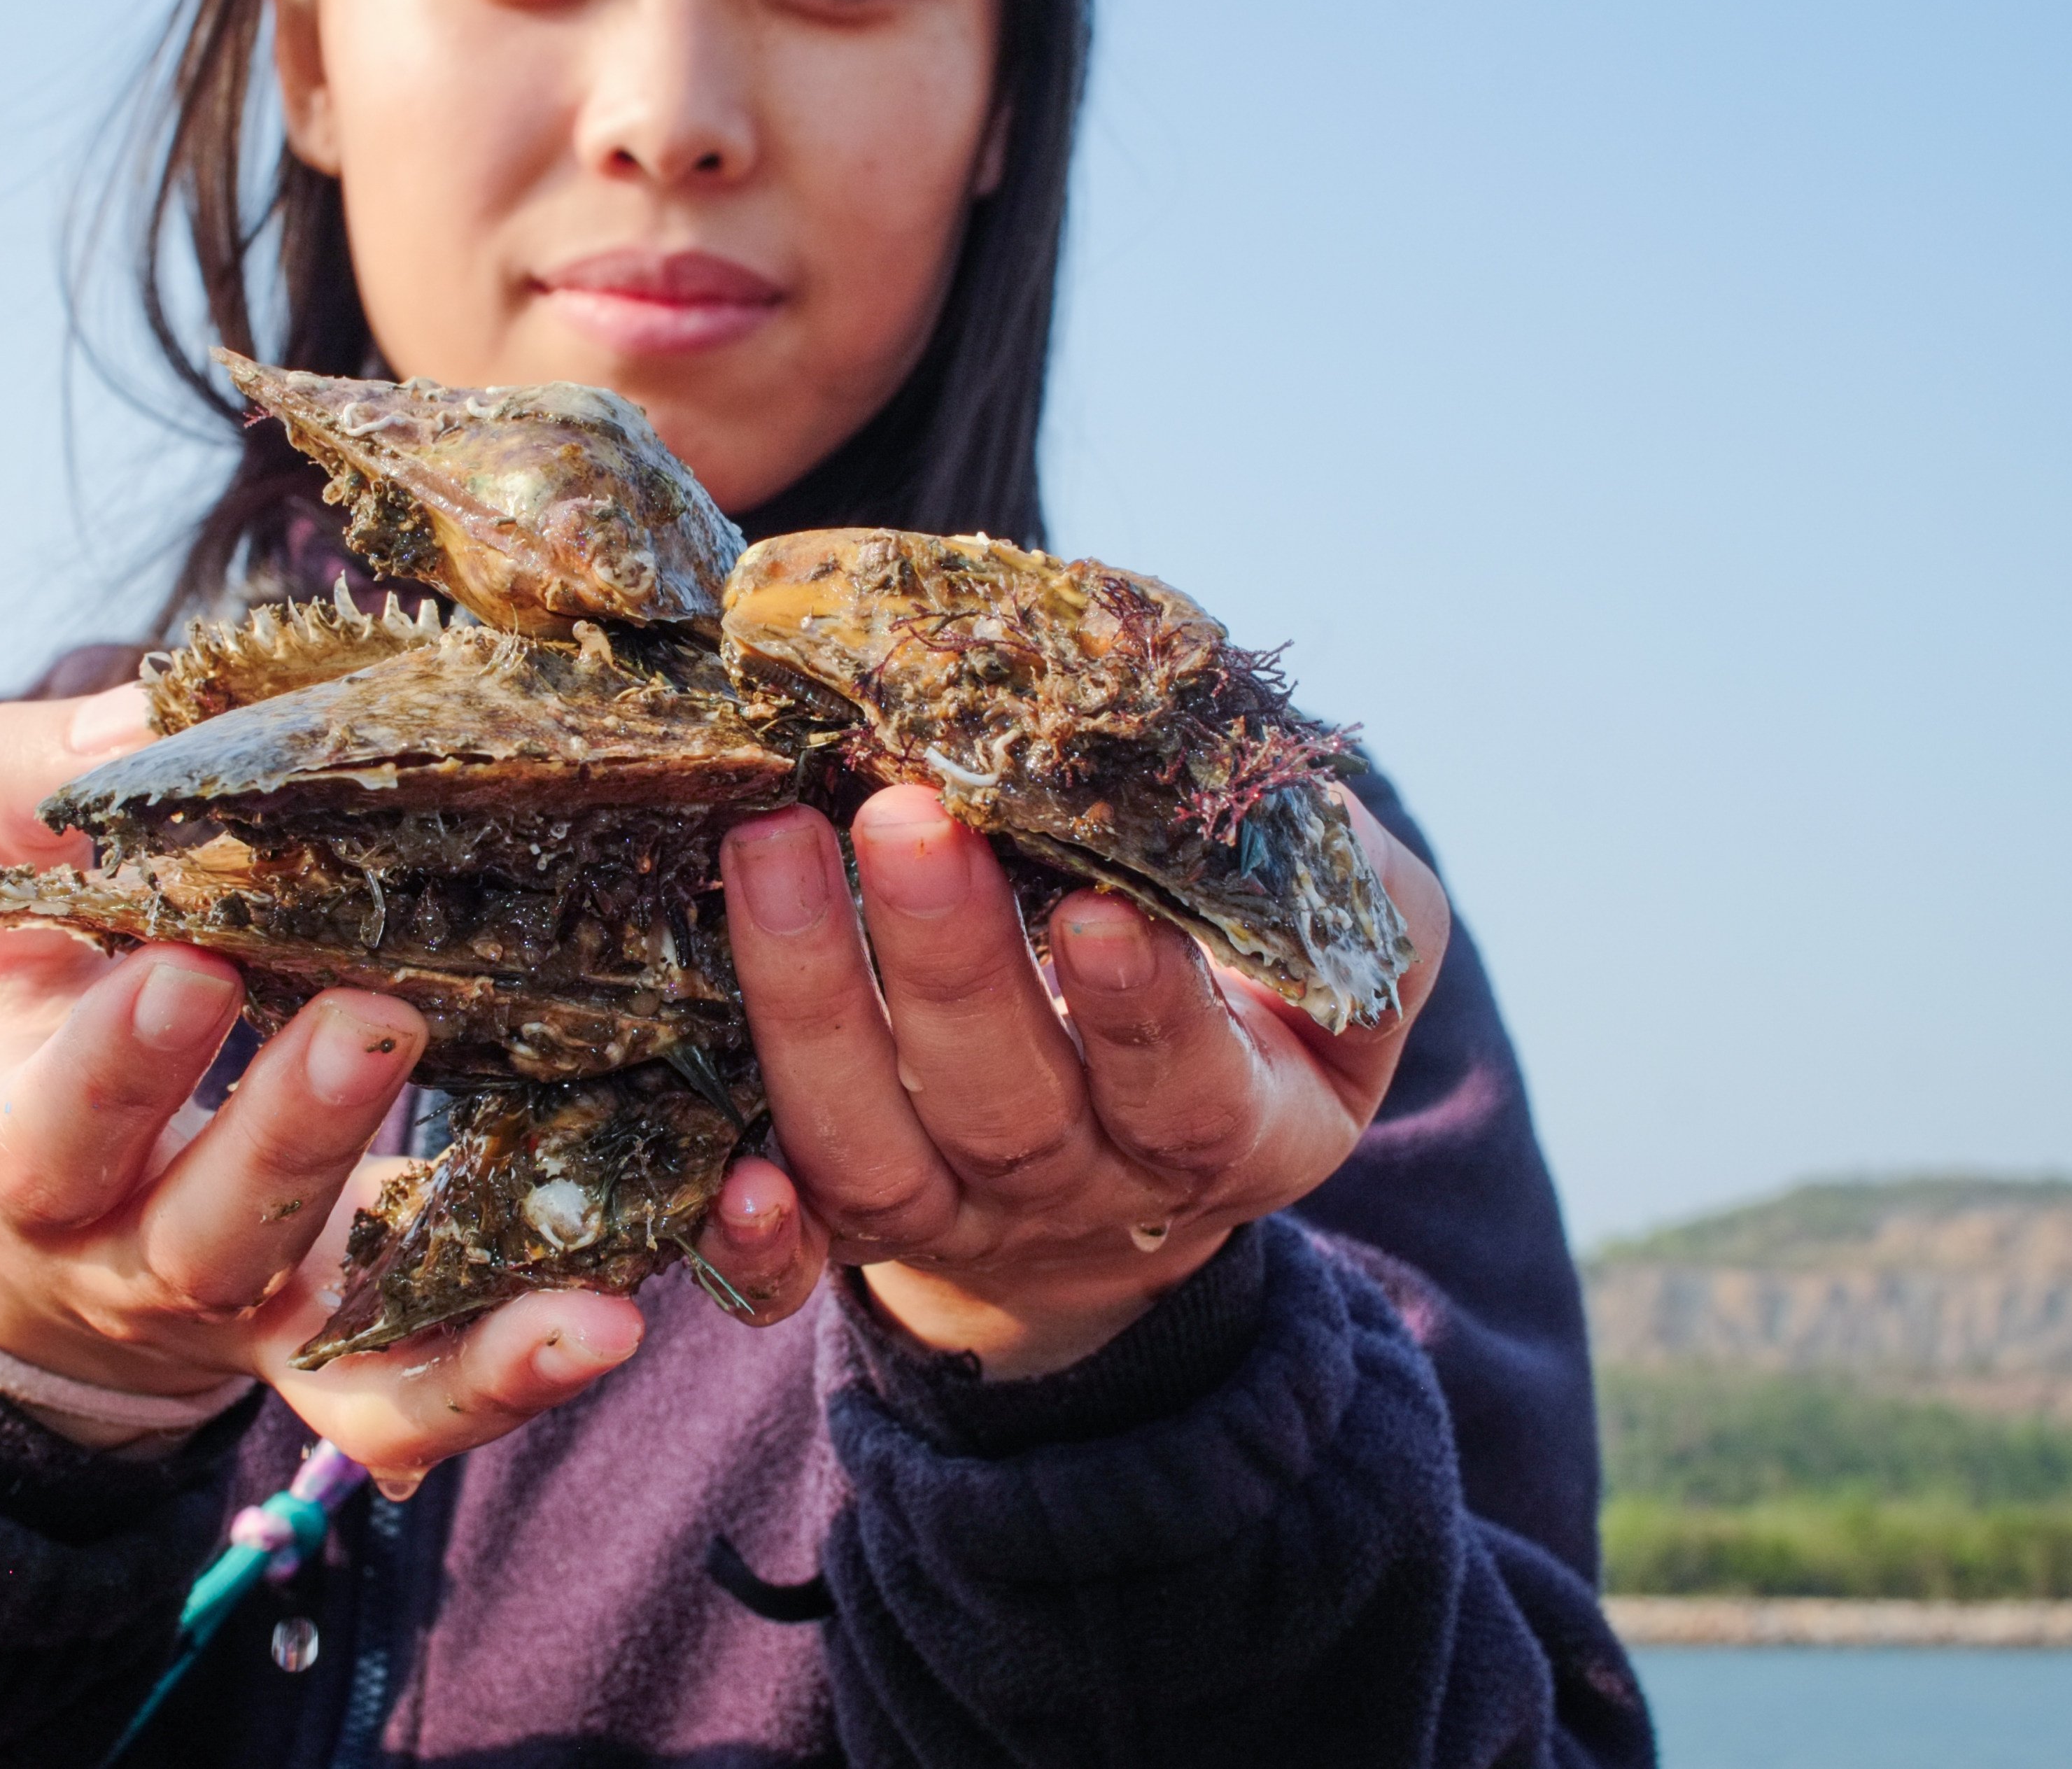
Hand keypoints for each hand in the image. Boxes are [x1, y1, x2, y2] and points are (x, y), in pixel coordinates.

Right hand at [0, 685, 648, 1493]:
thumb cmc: (42, 1011)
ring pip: (340, 1347)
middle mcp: (140, 1258)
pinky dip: (509, 1380)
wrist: (43, 1227)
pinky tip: (610, 1327)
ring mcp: (257, 1321)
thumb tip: (148, 720)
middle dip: (292, 1130)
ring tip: (577, 1276)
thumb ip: (37, 794)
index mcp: (27, 1141)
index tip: (188, 961)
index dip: (119, 1055)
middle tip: (378, 1020)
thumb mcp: (4, 899)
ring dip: (454, 1309)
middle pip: (213, 1229)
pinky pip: (419, 1404)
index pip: (58, 1115)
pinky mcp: (347, 1362)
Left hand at [701, 783, 1450, 1376]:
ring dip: (812, 1003)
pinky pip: (794, 1265)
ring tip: (770, 845)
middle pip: (1005, 1108)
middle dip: (950, 960)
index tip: (1101, 907)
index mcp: (1233, 1133)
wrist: (1144, 1152)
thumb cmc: (1244, 1006)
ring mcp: (957, 1219)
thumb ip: (1355, 897)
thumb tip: (1306, 806)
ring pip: (873, 1148)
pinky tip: (716, 1172)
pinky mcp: (853, 1231)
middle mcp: (1086, 1194)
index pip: (1187, 1090)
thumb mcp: (1338, 968)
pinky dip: (751, 1237)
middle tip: (904, 814)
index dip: (1145, 1013)